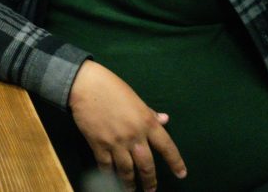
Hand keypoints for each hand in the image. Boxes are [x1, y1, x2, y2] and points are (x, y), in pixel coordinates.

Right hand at [68, 61, 185, 191]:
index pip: (167, 147)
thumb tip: (165, 120)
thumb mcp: (136, 98)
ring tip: (131, 190)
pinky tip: (111, 178)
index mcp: (147, 122)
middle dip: (150, 181)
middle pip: (147, 165)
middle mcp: (134, 136)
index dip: (176, 162)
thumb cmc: (112, 87)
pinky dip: (109, 174)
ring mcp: (116, 142)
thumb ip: (150, 113)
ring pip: (127, 170)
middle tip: (151, 190)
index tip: (181, 174)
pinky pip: (106, 165)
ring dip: (130, 183)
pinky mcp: (98, 145)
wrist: (85, 85)